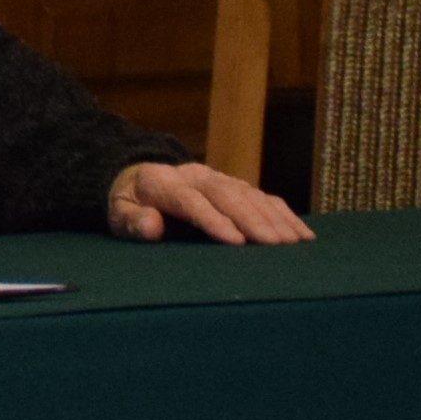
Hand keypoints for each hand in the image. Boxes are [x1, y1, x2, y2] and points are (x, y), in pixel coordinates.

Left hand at [106, 160, 309, 246]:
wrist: (139, 180)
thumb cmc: (131, 207)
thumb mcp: (118, 215)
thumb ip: (132, 221)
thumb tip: (151, 225)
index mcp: (161, 182)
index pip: (189, 200)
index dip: (212, 219)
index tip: (235, 241)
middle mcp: (193, 175)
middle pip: (225, 194)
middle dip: (251, 219)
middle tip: (274, 245)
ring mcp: (217, 178)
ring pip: (248, 193)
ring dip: (272, 218)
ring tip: (292, 243)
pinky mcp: (234, 185)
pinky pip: (262, 197)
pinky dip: (284, 214)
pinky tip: (302, 234)